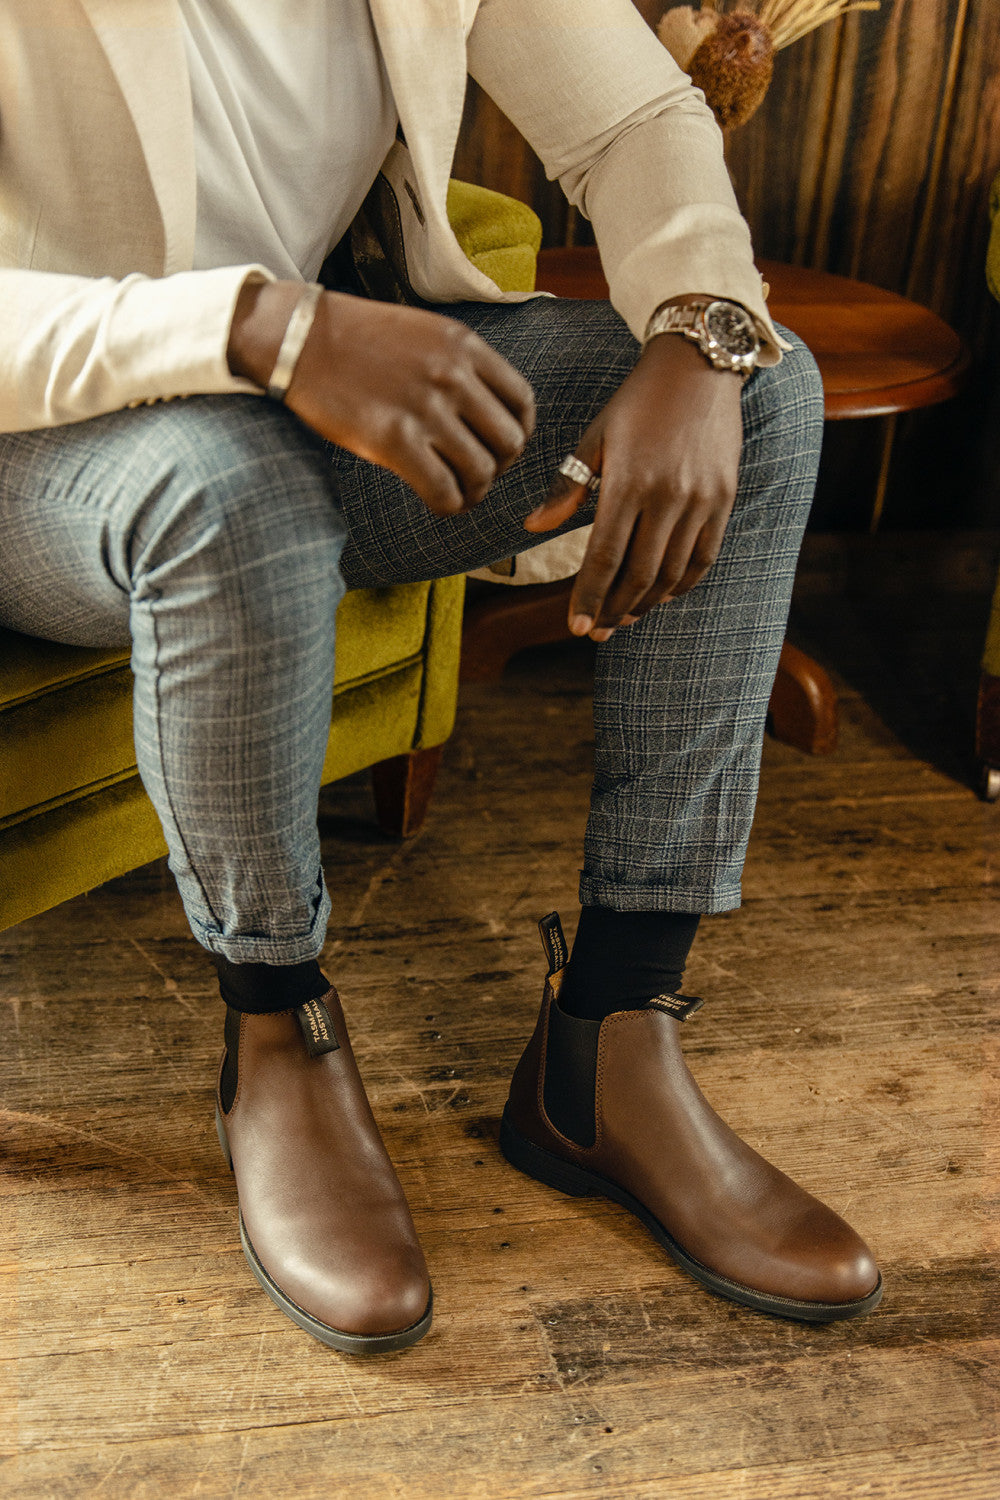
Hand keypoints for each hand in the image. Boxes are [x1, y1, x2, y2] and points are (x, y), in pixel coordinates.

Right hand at [228, 281, 535, 515]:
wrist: (298, 338)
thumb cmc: (357, 340)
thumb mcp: (423, 333)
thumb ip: (459, 366)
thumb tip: (486, 415)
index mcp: (463, 346)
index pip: (522, 401)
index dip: (518, 433)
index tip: (499, 447)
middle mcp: (452, 376)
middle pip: (509, 442)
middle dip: (499, 466)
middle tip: (477, 473)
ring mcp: (425, 409)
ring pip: (481, 472)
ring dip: (475, 491)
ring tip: (459, 493)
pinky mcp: (394, 441)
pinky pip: (444, 491)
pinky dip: (449, 505)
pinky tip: (440, 502)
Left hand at [524, 331, 743, 640]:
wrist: (699, 366)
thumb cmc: (637, 402)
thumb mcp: (596, 437)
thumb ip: (567, 487)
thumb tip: (533, 525)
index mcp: (629, 482)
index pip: (605, 557)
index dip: (588, 596)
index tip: (575, 626)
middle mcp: (668, 496)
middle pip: (638, 574)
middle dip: (613, 609)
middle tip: (595, 631)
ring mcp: (700, 500)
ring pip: (671, 572)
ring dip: (645, 603)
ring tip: (622, 617)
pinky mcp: (724, 499)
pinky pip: (703, 557)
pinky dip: (681, 584)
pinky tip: (660, 595)